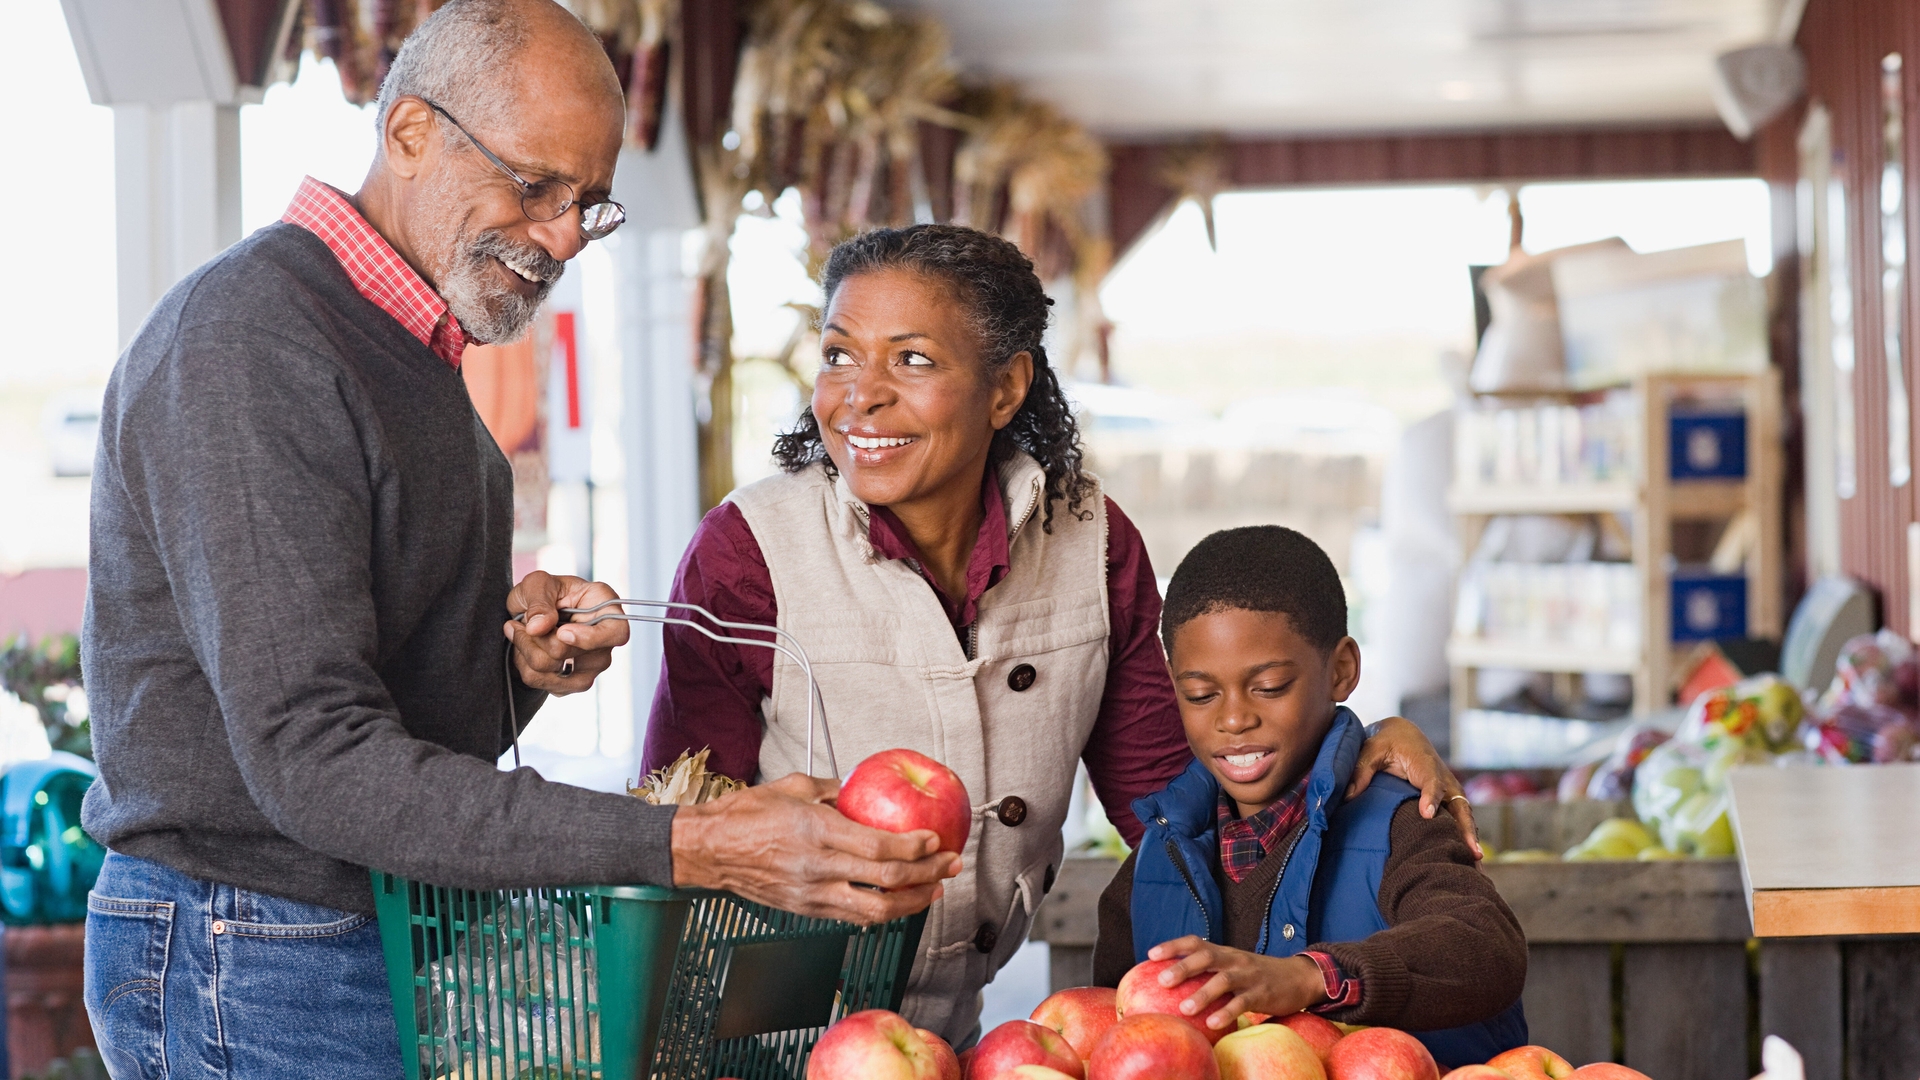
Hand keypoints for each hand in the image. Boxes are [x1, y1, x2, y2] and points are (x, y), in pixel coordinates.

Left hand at [503, 571, 629, 694]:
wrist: (532, 613)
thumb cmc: (544, 592)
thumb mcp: (537, 584)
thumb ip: (539, 603)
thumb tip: (538, 627)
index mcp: (606, 608)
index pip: (616, 633)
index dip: (590, 638)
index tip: (562, 632)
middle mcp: (605, 641)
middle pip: (573, 655)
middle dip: (536, 640)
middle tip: (517, 623)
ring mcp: (592, 665)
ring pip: (556, 674)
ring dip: (527, 654)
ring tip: (519, 635)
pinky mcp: (575, 682)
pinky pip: (546, 685)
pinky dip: (526, 668)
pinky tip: (526, 650)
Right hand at [669, 773, 961, 924]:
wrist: (709, 850)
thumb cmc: (744, 815)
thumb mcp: (792, 786)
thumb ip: (831, 788)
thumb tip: (859, 788)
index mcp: (817, 831)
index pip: (880, 846)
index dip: (916, 847)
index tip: (936, 840)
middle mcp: (818, 866)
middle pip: (887, 880)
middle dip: (928, 874)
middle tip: (950, 865)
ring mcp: (812, 894)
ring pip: (875, 909)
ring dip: (912, 901)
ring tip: (934, 889)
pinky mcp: (805, 909)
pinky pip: (853, 917)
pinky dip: (881, 911)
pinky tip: (898, 901)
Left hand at [1146, 936, 1328, 1030]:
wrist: (1298, 977)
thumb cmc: (1255, 975)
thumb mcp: (1233, 966)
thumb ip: (1209, 971)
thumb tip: (1173, 984)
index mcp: (1224, 952)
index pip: (1195, 942)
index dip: (1173, 946)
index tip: (1151, 954)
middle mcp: (1234, 959)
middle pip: (1205, 958)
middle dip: (1182, 968)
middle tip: (1162, 980)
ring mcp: (1248, 976)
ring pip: (1223, 981)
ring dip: (1202, 994)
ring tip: (1184, 1008)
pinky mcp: (1262, 993)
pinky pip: (1242, 1003)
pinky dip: (1227, 1012)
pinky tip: (1213, 1023)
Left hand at [1346, 715, 1480, 858]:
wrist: (1405, 735)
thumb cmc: (1388, 742)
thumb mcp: (1372, 749)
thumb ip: (1362, 769)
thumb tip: (1347, 795)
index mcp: (1425, 764)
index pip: (1432, 781)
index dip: (1431, 797)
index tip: (1426, 815)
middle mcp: (1443, 779)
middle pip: (1458, 805)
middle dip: (1464, 828)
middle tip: (1470, 852)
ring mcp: (1449, 791)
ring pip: (1463, 816)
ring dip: (1470, 839)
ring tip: (1476, 867)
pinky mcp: (1448, 801)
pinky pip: (1459, 820)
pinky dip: (1465, 838)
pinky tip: (1469, 864)